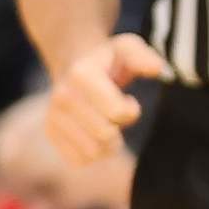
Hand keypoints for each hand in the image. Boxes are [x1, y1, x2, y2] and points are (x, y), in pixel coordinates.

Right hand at [47, 34, 167, 167]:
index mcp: (81, 73)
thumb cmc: (109, 61)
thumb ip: (144, 57)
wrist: (75, 69)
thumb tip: (157, 68)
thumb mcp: (128, 49)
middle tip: (118, 112)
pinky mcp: (51, 134)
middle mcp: (62, 96)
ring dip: (109, 142)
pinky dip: (94, 152)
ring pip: (93, 152)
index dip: (130, 110)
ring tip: (107, 122)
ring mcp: (53, 116)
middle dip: (120, 126)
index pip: (116, 112)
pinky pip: (81, 159)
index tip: (128, 99)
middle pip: (105, 134)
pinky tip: (94, 133)